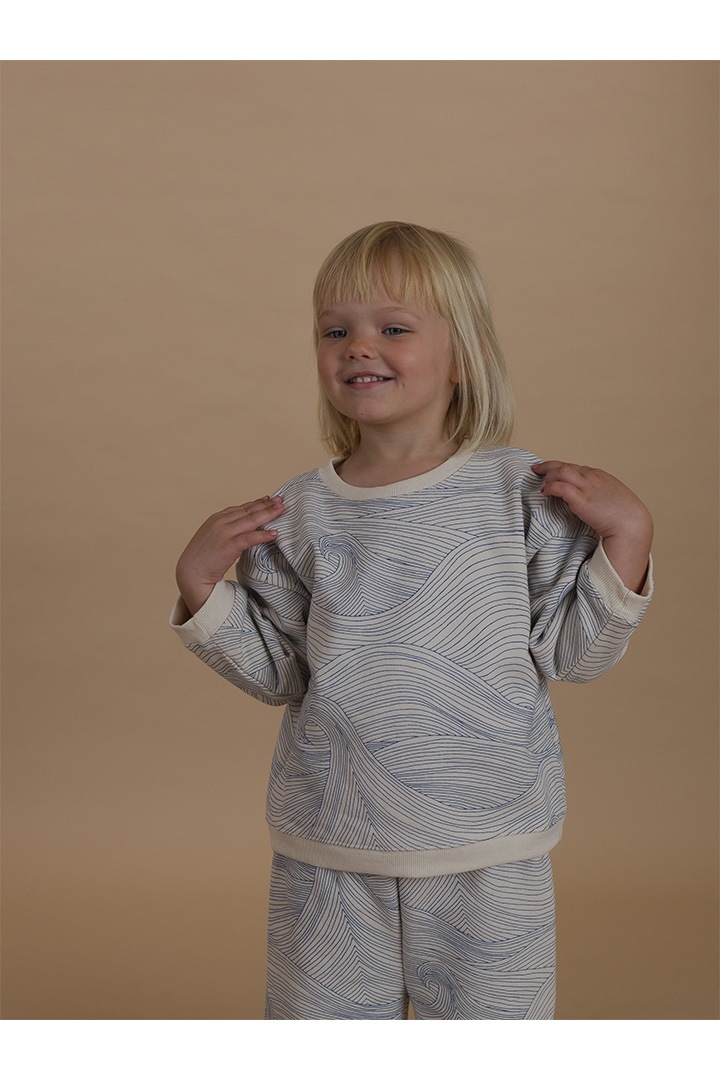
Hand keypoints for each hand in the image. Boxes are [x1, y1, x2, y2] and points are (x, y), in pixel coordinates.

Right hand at [176, 495, 284, 614]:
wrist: (190, 573)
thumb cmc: (203, 558)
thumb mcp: (213, 537)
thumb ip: (227, 530)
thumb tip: (243, 530)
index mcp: (216, 518)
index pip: (241, 508)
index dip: (257, 503)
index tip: (270, 499)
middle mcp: (221, 522)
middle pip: (248, 510)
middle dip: (266, 505)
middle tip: (281, 500)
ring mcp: (224, 533)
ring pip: (251, 520)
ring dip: (268, 514)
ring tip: (282, 510)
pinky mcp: (228, 546)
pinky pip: (250, 538)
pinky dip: (263, 534)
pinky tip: (274, 533)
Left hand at [531, 461, 652, 592]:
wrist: (632, 524)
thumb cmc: (624, 516)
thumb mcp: (610, 498)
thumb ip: (597, 495)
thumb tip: (584, 501)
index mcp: (598, 475)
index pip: (574, 467)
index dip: (559, 468)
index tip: (549, 470)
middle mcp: (592, 477)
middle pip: (565, 465)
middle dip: (548, 467)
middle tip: (536, 469)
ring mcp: (587, 487)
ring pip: (561, 471)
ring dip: (548, 476)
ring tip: (541, 485)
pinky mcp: (582, 499)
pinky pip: (561, 487)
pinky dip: (551, 487)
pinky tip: (545, 492)